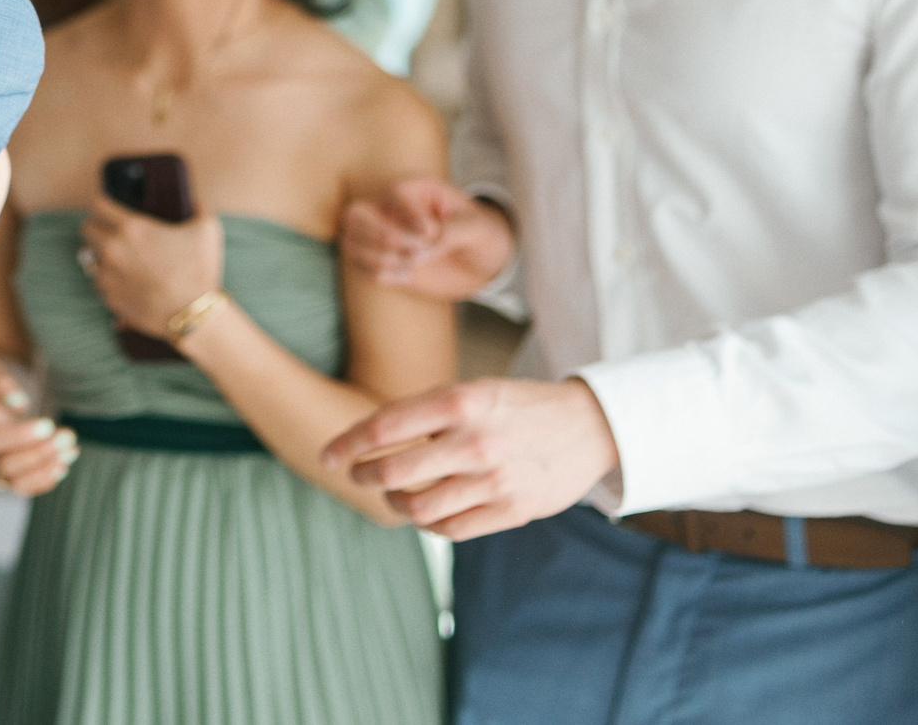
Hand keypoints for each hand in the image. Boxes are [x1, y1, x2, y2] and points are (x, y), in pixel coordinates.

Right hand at [0, 355, 76, 496]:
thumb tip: (20, 404)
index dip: (20, 436)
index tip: (48, 424)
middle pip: (4, 465)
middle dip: (40, 453)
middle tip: (68, 435)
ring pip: (14, 481)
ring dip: (45, 470)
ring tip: (71, 451)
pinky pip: (20, 487)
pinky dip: (42, 481)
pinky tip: (63, 466)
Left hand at [80, 196, 222, 333]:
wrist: (194, 315)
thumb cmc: (200, 270)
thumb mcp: (207, 229)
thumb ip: (197, 207)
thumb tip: (193, 198)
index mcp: (131, 228)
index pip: (97, 205)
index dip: (103, 203)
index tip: (109, 206)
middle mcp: (113, 249)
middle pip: (86, 230)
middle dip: (97, 228)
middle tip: (113, 232)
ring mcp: (108, 275)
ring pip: (90, 258)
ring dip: (101, 256)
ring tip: (120, 259)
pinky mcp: (109, 298)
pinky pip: (100, 283)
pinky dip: (109, 280)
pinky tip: (125, 280)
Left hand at [320, 377, 616, 539]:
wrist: (590, 426)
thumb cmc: (519, 405)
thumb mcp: (474, 390)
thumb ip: (427, 412)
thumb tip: (370, 436)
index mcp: (460, 402)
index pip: (384, 426)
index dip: (348, 443)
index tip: (327, 455)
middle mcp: (474, 442)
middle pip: (394, 473)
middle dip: (364, 476)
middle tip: (358, 474)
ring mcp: (493, 481)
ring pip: (418, 508)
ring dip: (394, 503)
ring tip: (392, 494)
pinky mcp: (510, 511)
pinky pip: (450, 528)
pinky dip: (427, 523)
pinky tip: (424, 511)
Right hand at [341, 178, 513, 300]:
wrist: (479, 262)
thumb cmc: (480, 235)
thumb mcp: (478, 229)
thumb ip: (453, 232)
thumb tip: (423, 248)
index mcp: (414, 189)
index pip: (393, 193)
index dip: (407, 216)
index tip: (431, 235)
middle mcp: (390, 208)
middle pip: (357, 214)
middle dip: (385, 237)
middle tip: (416, 255)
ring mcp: (380, 234)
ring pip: (350, 240)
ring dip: (380, 259)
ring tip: (412, 268)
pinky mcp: (379, 259)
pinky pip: (357, 265)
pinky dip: (377, 274)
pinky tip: (405, 277)